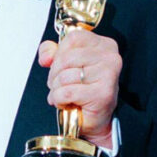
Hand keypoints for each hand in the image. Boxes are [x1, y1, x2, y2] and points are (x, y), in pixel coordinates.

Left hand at [38, 30, 120, 148]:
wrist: (95, 118)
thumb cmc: (83, 89)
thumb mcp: (65, 64)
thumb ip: (51, 52)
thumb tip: (46, 57)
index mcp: (104, 44)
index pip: (73, 38)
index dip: (59, 53)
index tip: (60, 66)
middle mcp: (110, 57)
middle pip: (66, 58)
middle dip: (54, 74)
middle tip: (58, 85)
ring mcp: (108, 75)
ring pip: (64, 76)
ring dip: (56, 89)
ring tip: (63, 95)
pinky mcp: (102, 94)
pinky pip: (66, 92)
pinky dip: (59, 99)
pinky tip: (65, 103)